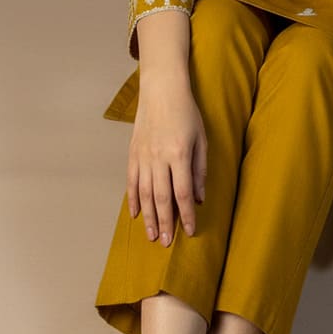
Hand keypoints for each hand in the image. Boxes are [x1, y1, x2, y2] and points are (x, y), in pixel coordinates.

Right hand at [126, 77, 207, 244]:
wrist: (161, 90)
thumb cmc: (186, 112)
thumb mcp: (201, 138)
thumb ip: (200, 169)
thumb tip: (199, 198)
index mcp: (179, 154)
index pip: (183, 192)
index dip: (186, 214)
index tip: (189, 231)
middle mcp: (158, 158)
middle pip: (161, 198)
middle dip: (165, 223)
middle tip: (167, 243)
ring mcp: (143, 156)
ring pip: (144, 193)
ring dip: (148, 217)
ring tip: (152, 236)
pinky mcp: (133, 153)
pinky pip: (131, 181)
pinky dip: (133, 199)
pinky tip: (135, 214)